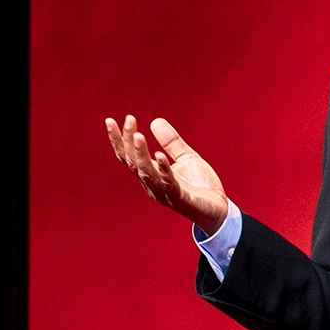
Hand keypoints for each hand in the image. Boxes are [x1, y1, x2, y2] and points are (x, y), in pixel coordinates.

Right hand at [104, 113, 230, 230]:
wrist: (219, 210)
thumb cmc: (200, 186)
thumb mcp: (187, 157)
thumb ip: (171, 142)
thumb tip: (155, 121)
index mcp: (152, 174)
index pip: (129, 157)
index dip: (119, 140)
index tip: (110, 121)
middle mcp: (153, 185)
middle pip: (134, 163)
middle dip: (128, 142)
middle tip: (129, 120)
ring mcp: (165, 193)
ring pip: (146, 173)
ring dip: (140, 155)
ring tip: (137, 135)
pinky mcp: (180, 199)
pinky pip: (169, 184)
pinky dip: (163, 169)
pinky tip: (159, 155)